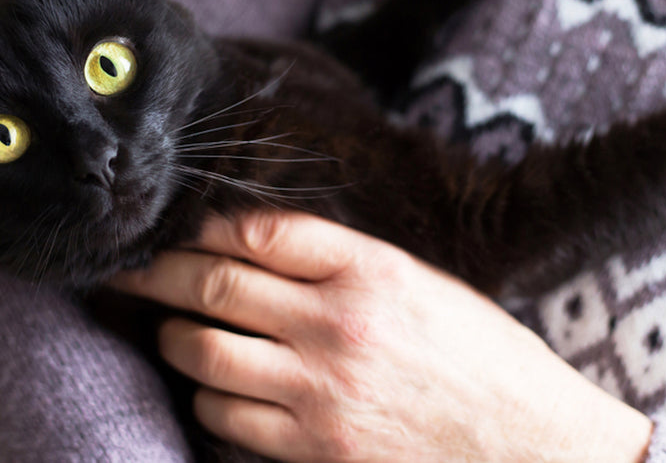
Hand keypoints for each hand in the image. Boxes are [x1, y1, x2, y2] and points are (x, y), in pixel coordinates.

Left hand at [111, 212, 651, 461]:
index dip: (202, 225)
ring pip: (201, 352)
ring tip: (173, 329)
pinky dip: (208, 395)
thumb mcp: (423, 284)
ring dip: (174, 337)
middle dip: (157, 273)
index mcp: (371, 271)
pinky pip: (224, 416)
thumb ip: (342, 261)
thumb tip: (253, 242)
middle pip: (213, 285)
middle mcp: (339, 325)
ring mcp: (322, 392)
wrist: (534, 447)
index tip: (177, 227)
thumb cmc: (481, 358)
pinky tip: (219, 385)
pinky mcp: (315, 450)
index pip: (258, 230)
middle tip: (130, 267)